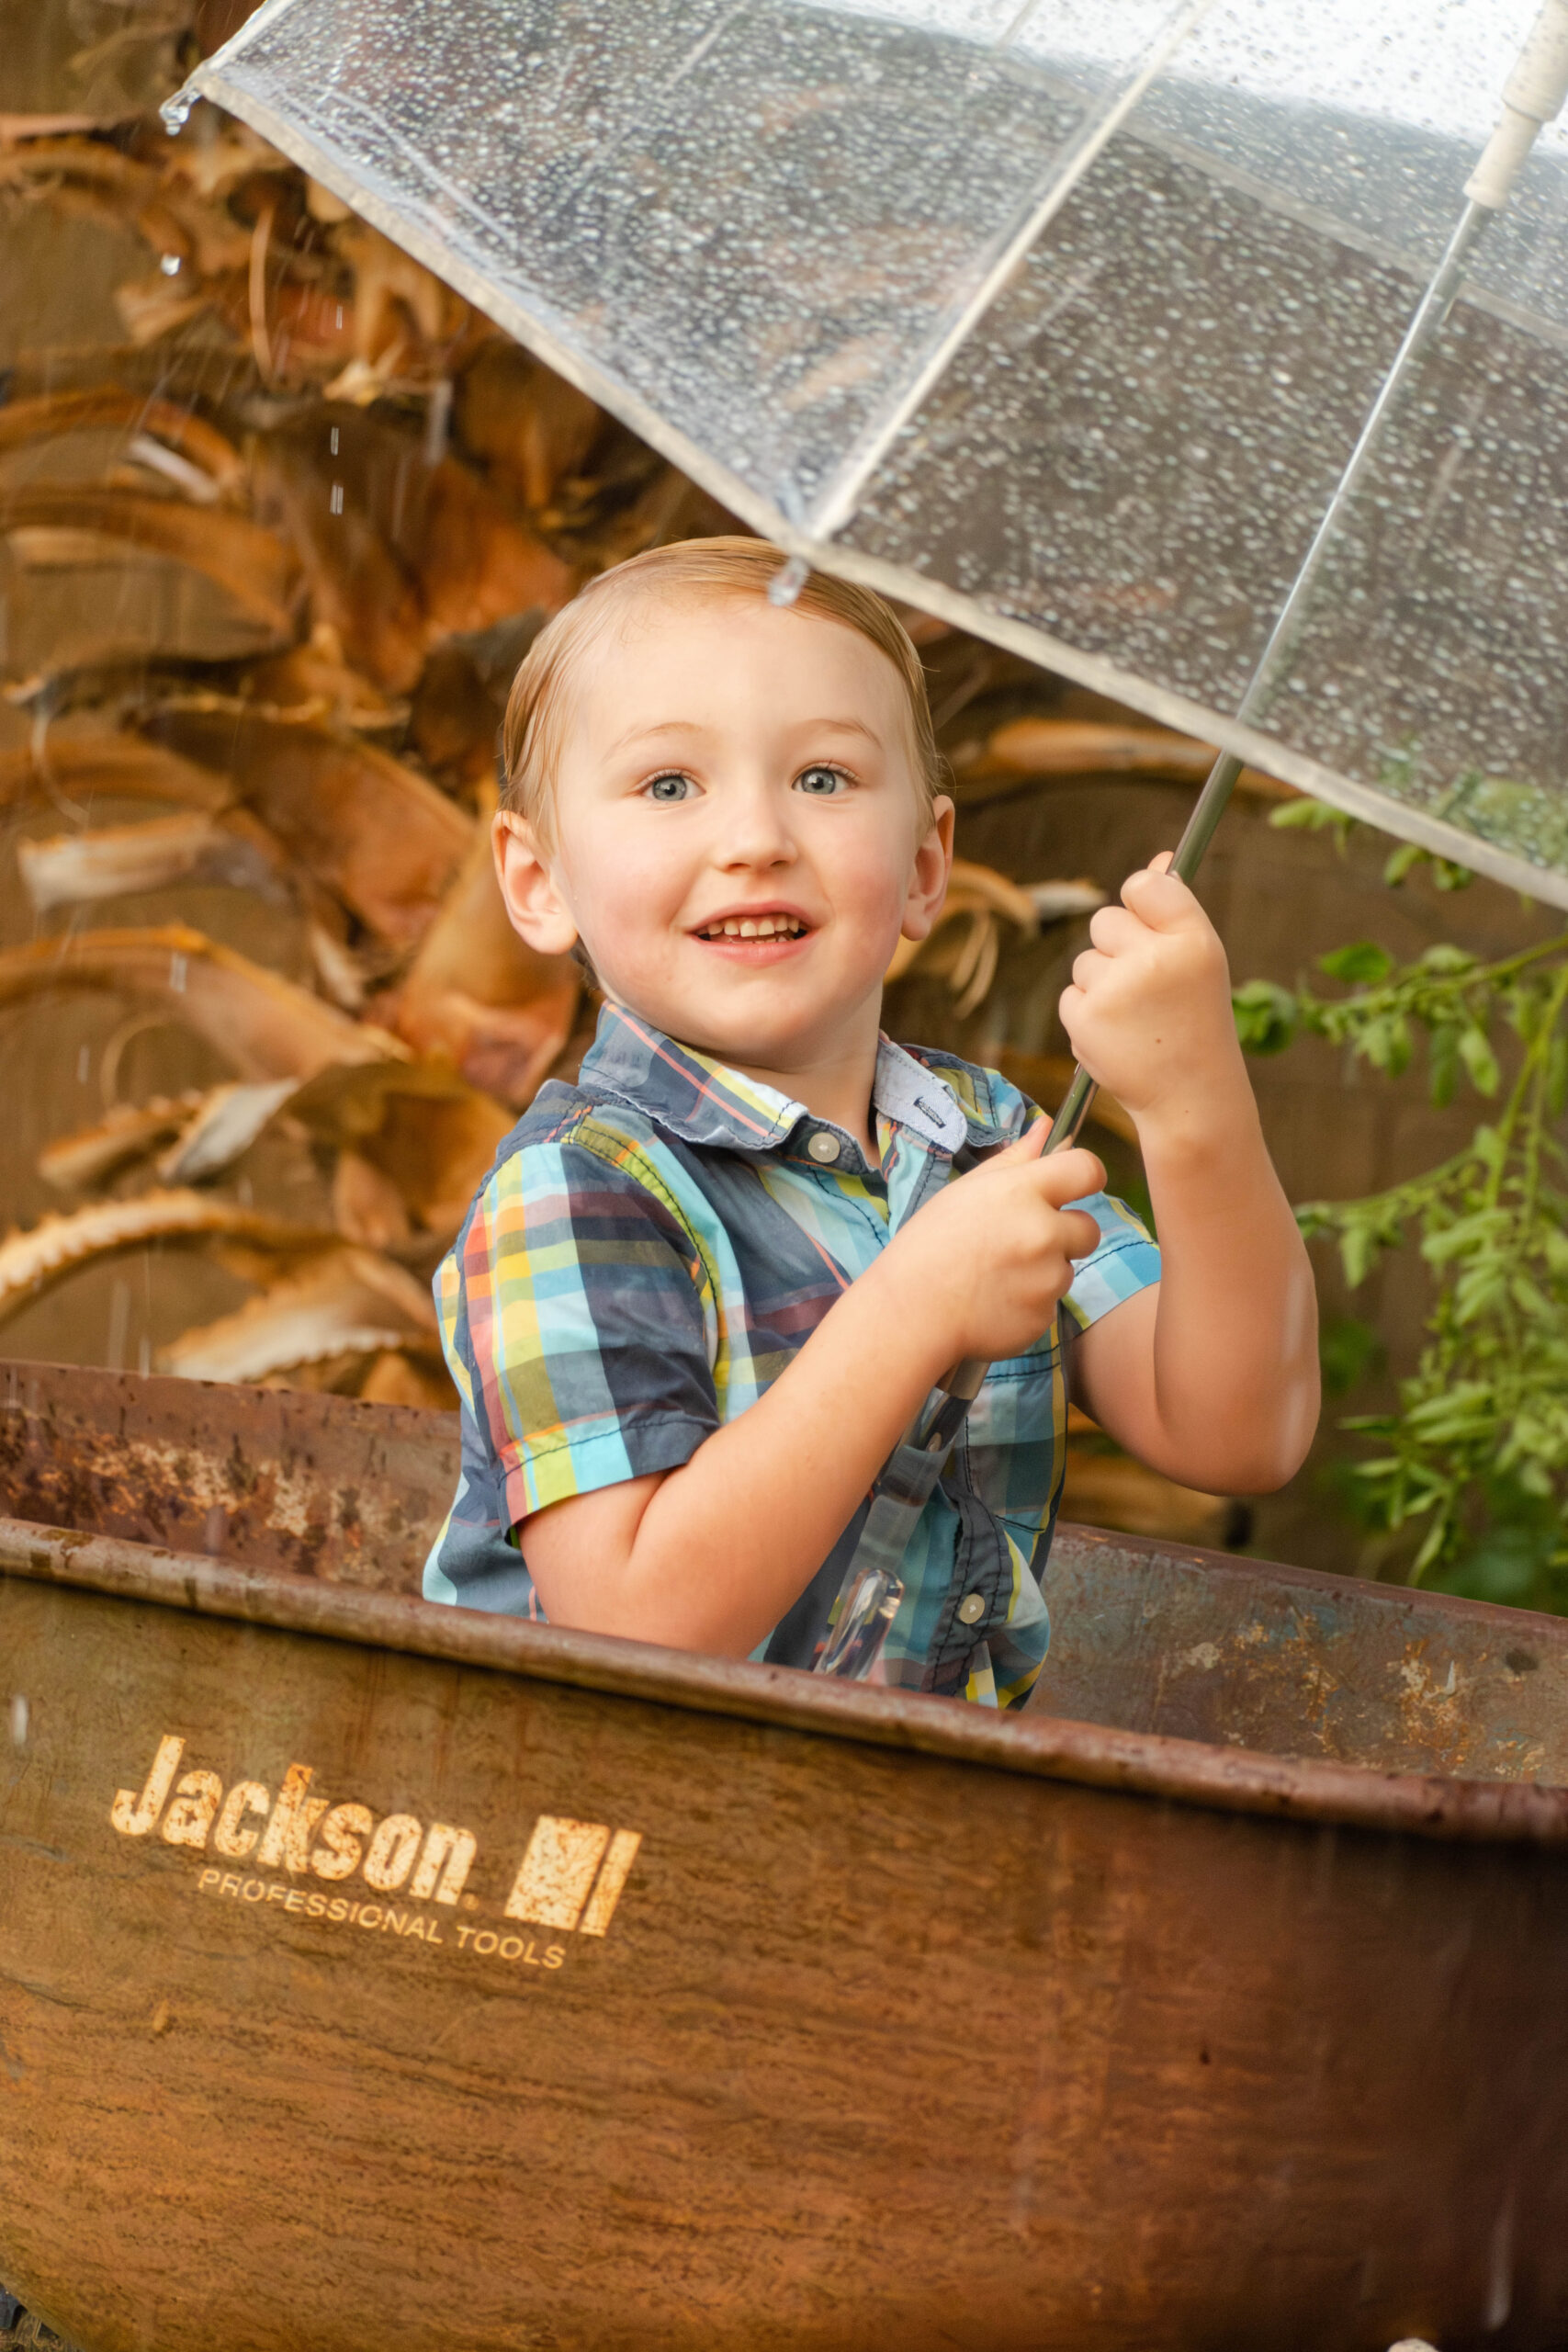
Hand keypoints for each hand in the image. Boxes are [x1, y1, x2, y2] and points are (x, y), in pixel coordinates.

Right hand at [878, 1126, 1105, 1365]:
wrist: (909, 1314)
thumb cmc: (929, 1245)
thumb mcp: (966, 1191)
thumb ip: (1014, 1159)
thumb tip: (1048, 1128)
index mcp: (1022, 1193)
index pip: (1087, 1170)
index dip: (1084, 1176)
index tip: (1072, 1187)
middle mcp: (1043, 1233)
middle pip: (1089, 1227)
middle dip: (1065, 1233)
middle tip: (1019, 1242)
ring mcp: (1047, 1280)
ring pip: (1066, 1268)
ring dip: (1043, 1271)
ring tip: (995, 1277)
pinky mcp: (1044, 1317)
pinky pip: (1050, 1303)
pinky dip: (1029, 1303)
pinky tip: (994, 1302)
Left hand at [1059, 853, 1248, 1143]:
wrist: (1189, 1097)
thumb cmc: (1195, 1025)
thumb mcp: (1199, 964)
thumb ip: (1174, 912)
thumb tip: (1161, 858)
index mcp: (1193, 940)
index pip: (1146, 885)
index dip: (1140, 903)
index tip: (1148, 928)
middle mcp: (1155, 959)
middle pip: (1105, 919)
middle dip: (1116, 949)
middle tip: (1146, 988)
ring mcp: (1116, 988)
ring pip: (1084, 961)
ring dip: (1101, 986)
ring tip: (1135, 1020)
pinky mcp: (1085, 1016)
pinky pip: (1071, 995)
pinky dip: (1087, 1015)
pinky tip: (1117, 1037)